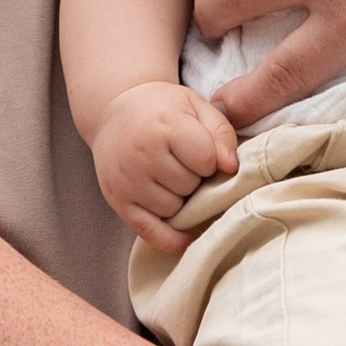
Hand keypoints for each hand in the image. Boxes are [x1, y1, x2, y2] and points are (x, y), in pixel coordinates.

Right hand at [90, 80, 238, 254]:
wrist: (114, 110)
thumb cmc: (162, 109)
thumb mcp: (196, 106)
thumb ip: (221, 132)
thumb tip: (232, 168)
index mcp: (165, 126)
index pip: (206, 161)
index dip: (211, 160)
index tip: (202, 152)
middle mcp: (142, 154)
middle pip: (190, 186)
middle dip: (195, 179)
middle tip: (183, 164)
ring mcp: (127, 180)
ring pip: (174, 209)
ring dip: (181, 200)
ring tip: (171, 178)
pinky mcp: (117, 201)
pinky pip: (149, 231)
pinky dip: (170, 239)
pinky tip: (186, 236)